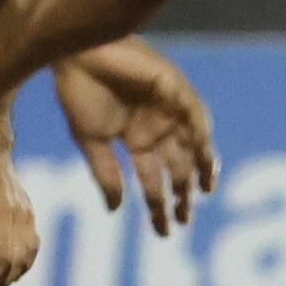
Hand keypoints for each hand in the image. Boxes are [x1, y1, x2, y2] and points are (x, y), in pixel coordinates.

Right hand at [53, 42, 218, 233]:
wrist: (79, 52)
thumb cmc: (79, 91)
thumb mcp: (91, 141)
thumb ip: (107, 174)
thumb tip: (115, 210)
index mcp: (136, 141)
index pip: (154, 181)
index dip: (159, 207)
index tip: (164, 232)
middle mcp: (157, 129)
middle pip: (179, 169)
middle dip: (183, 195)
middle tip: (185, 220)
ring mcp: (170, 111)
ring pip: (194, 148)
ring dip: (201, 171)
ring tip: (202, 194)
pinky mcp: (177, 91)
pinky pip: (197, 118)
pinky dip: (203, 139)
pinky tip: (206, 162)